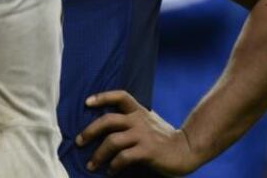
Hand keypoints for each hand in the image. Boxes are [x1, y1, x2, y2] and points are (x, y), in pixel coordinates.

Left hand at [76, 90, 201, 175]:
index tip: (86, 102)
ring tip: (91, 165)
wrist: (188, 150)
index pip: (120, 96)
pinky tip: (110, 171)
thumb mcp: (147, 122)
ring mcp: (143, 136)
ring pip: (112, 141)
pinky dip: (114, 165)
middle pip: (108, 120)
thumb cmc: (163, 137)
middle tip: (79, 142)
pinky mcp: (148, 151)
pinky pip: (124, 157)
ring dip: (98, 155)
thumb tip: (105, 125)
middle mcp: (139, 120)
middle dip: (89, 131)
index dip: (102, 97)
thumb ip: (131, 120)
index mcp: (138, 111)